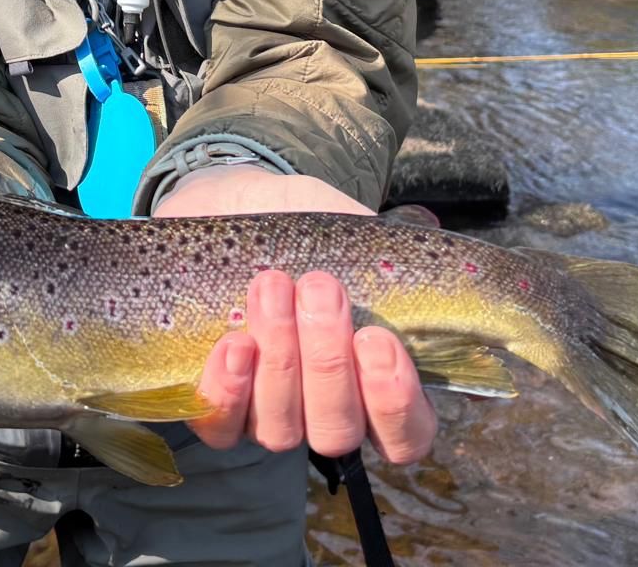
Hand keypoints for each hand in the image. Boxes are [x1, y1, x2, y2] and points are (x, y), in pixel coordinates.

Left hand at [153, 166, 436, 465]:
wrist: (226, 203)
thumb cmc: (296, 224)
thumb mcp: (344, 229)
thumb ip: (382, 246)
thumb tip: (425, 229)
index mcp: (371, 380)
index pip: (405, 435)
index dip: (396, 404)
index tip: (378, 339)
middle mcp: (320, 409)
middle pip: (337, 431)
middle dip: (329, 363)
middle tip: (320, 290)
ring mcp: (266, 413)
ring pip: (281, 429)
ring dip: (280, 358)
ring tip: (273, 289)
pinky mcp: (213, 404)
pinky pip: (222, 428)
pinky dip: (230, 391)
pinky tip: (234, 345)